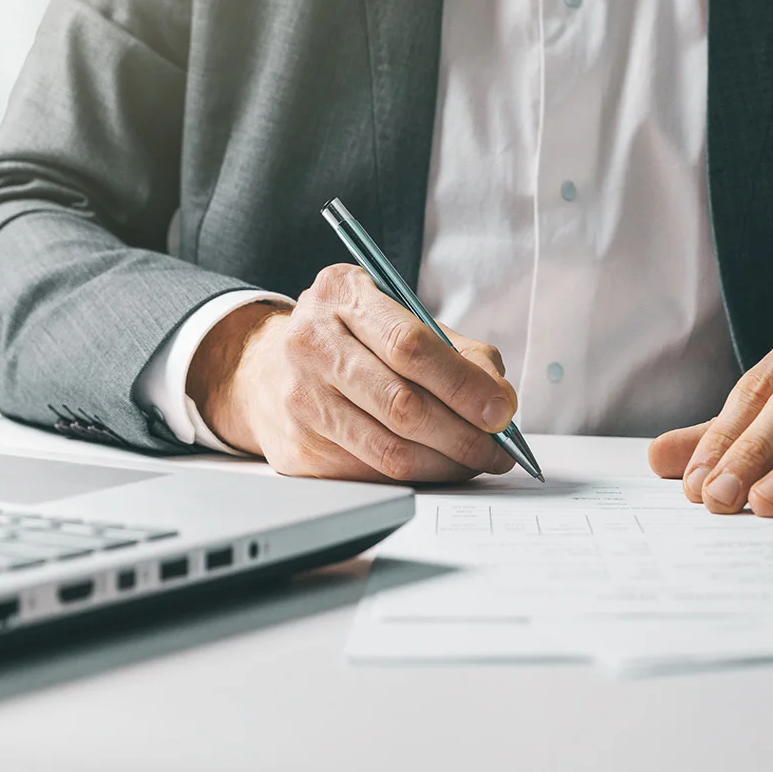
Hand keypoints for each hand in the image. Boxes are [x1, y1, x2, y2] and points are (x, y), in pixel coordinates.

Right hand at [190, 264, 518, 482]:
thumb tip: (500, 402)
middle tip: (498, 448)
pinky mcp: (298, 450)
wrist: (271, 365)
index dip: (463, 385)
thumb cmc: (355, 339)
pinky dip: (418, 476)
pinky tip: (437, 466)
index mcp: (342, 295)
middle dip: (464, 435)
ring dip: (447, 464)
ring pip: (390, 451)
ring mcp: (299, 400)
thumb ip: (458, 352)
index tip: (501, 411)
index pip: (409, 345)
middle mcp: (311, 343)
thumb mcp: (401, 318)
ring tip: (476, 460)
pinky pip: (373, 475)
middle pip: (402, 405)